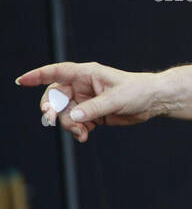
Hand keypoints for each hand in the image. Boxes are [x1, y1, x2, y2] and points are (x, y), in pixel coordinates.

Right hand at [16, 62, 160, 142]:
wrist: (153, 102)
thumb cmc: (137, 91)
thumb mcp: (116, 99)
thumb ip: (93, 108)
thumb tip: (73, 116)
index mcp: (86, 74)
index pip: (56, 72)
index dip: (37, 75)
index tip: (21, 81)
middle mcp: (82, 86)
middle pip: (55, 97)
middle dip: (52, 109)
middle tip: (51, 119)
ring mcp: (85, 100)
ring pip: (65, 113)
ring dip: (68, 125)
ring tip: (81, 134)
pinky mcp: (91, 114)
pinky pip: (76, 123)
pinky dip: (77, 130)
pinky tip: (84, 136)